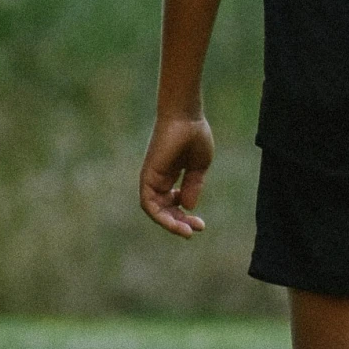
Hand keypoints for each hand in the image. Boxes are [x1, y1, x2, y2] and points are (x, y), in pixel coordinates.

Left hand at [139, 113, 214, 236]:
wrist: (186, 116)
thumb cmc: (195, 135)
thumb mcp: (199, 167)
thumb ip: (193, 186)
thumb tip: (188, 207)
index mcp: (171, 176)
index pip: (174, 203)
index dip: (187, 216)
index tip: (201, 224)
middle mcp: (159, 179)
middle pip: (164, 209)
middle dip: (179, 223)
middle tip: (194, 231)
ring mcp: (152, 178)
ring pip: (155, 210)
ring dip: (169, 223)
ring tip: (186, 232)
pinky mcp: (147, 176)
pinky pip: (148, 203)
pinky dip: (159, 215)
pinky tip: (176, 220)